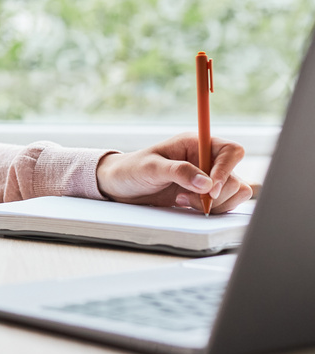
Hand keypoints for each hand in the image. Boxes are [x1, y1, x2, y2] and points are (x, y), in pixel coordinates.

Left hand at [95, 132, 252, 213]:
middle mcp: (206, 159)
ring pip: (235, 192)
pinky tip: (185, 205)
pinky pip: (225, 203)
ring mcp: (207, 177)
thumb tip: (206, 183)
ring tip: (184, 201)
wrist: (120, 186)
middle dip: (216, 193)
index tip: (209, 189)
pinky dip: (211, 209)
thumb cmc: (131, 169)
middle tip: (188, 198)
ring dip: (214, 203)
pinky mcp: (205, 194)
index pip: (231, 151)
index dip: (226, 170)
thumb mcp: (151, 168)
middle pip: (235, 176)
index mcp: (195, 144)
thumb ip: (179, 172)